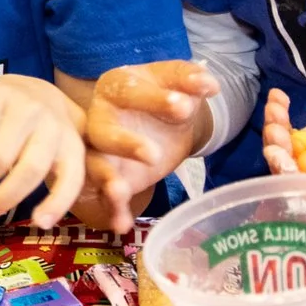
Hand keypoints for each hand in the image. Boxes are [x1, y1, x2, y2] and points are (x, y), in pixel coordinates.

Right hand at [84, 61, 216, 231]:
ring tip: (118, 191)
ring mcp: (101, 151)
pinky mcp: (112, 178)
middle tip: (153, 155)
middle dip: (125, 143)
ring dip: (105, 178)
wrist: (160, 121)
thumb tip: (209, 83)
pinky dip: (113, 210)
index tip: (184, 106)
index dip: (154, 98)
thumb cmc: (166, 97)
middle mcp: (100, 118)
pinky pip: (106, 196)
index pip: (128, 90)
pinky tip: (121, 225)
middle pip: (103, 131)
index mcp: (115, 87)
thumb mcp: (178, 84)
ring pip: (95, 164)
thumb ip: (190, 79)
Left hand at [261, 71, 305, 192]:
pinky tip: (277, 98)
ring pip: (290, 154)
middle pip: (299, 176)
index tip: (283, 161)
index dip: (296, 182)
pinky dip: (279, 117)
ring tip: (276, 110)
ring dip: (277, 133)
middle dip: (280, 154)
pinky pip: (291, 132)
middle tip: (275, 132)